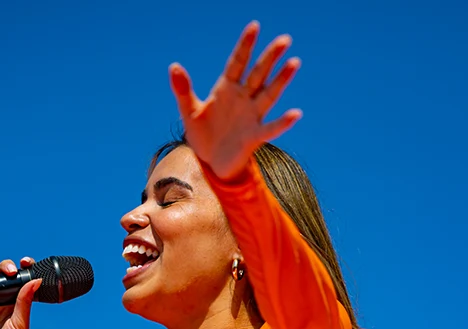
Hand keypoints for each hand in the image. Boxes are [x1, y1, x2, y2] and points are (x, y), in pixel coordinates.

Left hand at [169, 21, 301, 179]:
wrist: (211, 163)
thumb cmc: (202, 134)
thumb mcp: (188, 110)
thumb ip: (182, 89)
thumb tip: (173, 66)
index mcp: (226, 89)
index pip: (238, 62)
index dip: (245, 45)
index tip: (255, 26)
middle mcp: (243, 99)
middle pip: (258, 74)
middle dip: (270, 57)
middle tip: (285, 39)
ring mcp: (251, 116)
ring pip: (269, 94)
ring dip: (281, 80)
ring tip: (294, 62)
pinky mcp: (254, 136)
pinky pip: (270, 128)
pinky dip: (282, 122)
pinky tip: (295, 114)